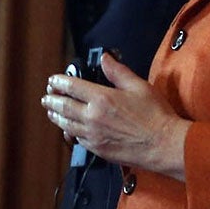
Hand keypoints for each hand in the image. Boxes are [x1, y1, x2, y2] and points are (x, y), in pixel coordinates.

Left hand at [41, 53, 188, 180]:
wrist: (163, 145)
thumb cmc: (155, 116)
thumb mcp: (139, 86)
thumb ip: (118, 72)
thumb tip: (105, 59)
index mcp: (102, 98)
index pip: (72, 87)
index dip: (59, 82)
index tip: (53, 80)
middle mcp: (93, 117)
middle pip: (63, 107)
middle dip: (52, 100)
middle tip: (47, 96)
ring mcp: (93, 135)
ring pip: (66, 125)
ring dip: (56, 116)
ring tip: (51, 112)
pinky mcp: (97, 149)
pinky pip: (77, 140)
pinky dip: (69, 132)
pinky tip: (69, 130)